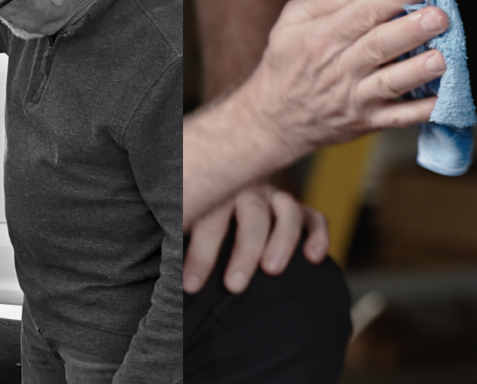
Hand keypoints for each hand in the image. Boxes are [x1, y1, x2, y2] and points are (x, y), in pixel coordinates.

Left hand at [183, 183, 328, 294]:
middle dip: (244, 250)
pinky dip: (317, 235)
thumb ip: (176, 234)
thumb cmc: (197, 221)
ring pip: (287, 210)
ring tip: (272, 270)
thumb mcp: (184, 222)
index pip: (208, 219)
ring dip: (282, 239)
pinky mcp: (298, 209)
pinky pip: (314, 217)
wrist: (224, 194)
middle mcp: (246, 190)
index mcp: (214, 192)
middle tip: (234, 285)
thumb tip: (159, 271)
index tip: (190, 286)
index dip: (200, 253)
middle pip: (250, 214)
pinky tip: (313, 257)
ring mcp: (274, 197)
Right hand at [240, 0, 447, 159]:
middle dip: (412, 29)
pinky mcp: (366, 120)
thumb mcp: (290, 22)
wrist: (274, 120)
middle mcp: (340, 68)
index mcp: (322, 38)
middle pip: (380, 45)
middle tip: (439, 15)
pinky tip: (443, 101)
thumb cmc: (285, 68)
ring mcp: (355, 97)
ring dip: (418, 69)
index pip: (362, 12)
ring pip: (391, 81)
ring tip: (442, 57)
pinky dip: (421, 111)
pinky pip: (397, 118)